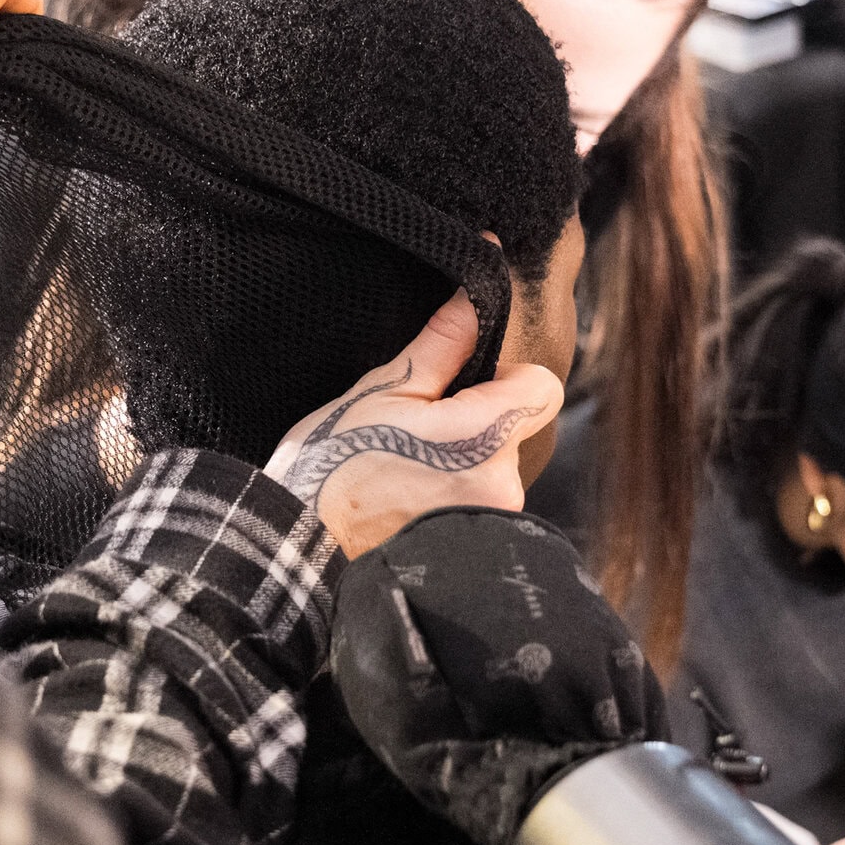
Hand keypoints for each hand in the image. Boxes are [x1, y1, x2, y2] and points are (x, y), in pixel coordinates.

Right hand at [265, 290, 561, 558]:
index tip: (463, 386)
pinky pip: (481, 503)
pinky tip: (408, 498)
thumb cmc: (335, 464)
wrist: (303, 548)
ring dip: (464, 462)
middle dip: (476, 423)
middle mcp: (502, 484)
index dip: (508, 377)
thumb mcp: (383, 390)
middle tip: (415, 433)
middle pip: (515, 429)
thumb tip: (475, 296)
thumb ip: (444, 343)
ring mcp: (492, 522)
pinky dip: (454, 495)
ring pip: (496, 468)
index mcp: (483, 435)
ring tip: (405, 469)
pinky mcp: (477, 548)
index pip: (542, 388)